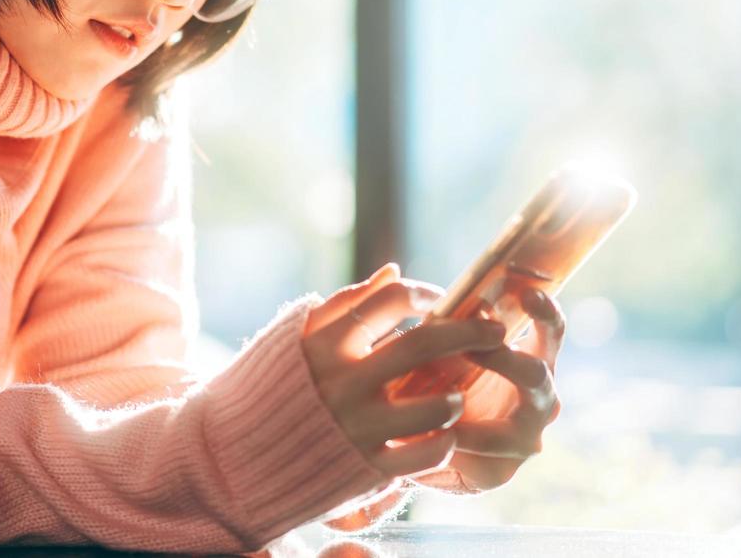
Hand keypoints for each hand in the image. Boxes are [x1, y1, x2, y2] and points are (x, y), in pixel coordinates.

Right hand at [301, 263, 508, 479]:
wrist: (244, 456)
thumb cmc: (283, 386)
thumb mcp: (302, 338)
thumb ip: (348, 304)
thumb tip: (394, 272)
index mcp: (326, 343)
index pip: (391, 300)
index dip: (425, 294)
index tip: (441, 300)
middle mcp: (343, 382)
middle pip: (424, 344)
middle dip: (469, 333)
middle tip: (496, 331)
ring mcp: (358, 427)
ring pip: (434, 405)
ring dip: (456, 394)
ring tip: (460, 391)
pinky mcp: (369, 467)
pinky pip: (426, 454)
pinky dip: (444, 440)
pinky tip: (445, 431)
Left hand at [413, 282, 564, 492]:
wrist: (426, 443)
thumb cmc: (437, 378)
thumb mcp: (435, 345)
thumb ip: (425, 315)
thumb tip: (390, 271)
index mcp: (529, 355)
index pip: (550, 329)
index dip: (544, 311)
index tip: (525, 293)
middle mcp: (537, 395)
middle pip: (538, 373)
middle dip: (505, 359)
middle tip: (477, 346)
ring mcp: (525, 435)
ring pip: (516, 422)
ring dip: (473, 424)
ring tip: (448, 400)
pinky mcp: (501, 469)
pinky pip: (485, 458)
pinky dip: (458, 444)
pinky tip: (434, 435)